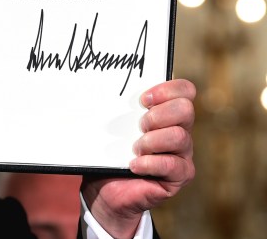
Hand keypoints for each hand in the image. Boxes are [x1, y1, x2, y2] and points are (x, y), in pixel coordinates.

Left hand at [81, 78, 195, 237]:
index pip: (184, 90)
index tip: (141, 99)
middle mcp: (180, 129)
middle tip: (138, 127)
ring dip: (151, 141)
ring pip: (179, 136)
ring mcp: (182, 153)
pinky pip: (172, 165)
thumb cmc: (109, 153)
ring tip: (133, 149)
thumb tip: (95, 91)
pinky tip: (133, 165)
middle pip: (185, 109)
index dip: (166, 89)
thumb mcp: (110, 127)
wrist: (106, 190)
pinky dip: (149, 163)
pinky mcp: (180, 176)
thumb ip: (114, 110)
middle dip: (157, 115)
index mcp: (167, 112)